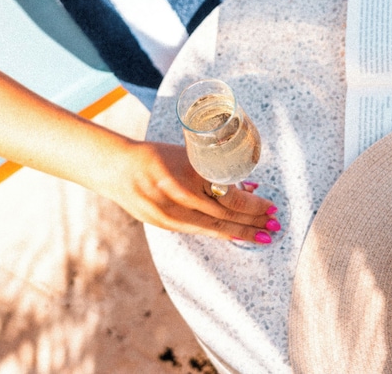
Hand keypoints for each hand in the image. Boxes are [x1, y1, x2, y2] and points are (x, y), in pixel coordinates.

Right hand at [88, 137, 280, 243]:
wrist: (116, 168)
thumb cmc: (155, 156)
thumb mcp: (188, 156)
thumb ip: (213, 172)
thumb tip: (245, 187)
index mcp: (191, 177)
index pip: (231, 198)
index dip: (254, 206)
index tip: (271, 207)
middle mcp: (182, 199)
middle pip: (226, 217)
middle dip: (253, 223)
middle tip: (274, 227)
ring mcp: (172, 216)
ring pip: (214, 229)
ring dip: (240, 232)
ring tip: (261, 236)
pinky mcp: (165, 225)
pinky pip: (198, 231)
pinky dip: (219, 232)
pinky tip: (233, 234)